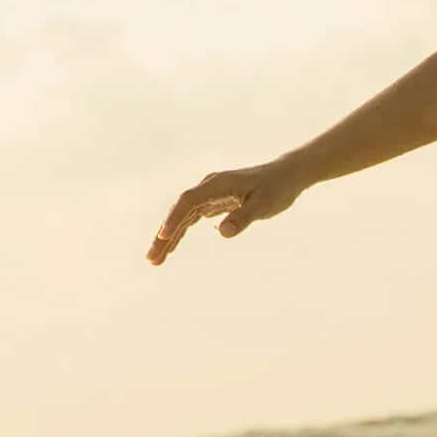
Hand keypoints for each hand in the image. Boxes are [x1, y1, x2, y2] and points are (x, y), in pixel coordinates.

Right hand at [148, 160, 303, 263]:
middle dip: (164, 235)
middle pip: (179, 211)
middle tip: (151, 258)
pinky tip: (171, 249)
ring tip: (155, 260)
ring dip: (168, 238)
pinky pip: (191, 219)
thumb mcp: (264, 204)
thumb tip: (221, 233)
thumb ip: (243, 217)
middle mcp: (208, 187)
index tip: (164, 237)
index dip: (174, 219)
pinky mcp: (213, 203)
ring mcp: (208, 195)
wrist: (285, 176)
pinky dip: (181, 233)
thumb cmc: (276, 189)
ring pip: (182, 217)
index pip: (188, 201)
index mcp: (217, 183)